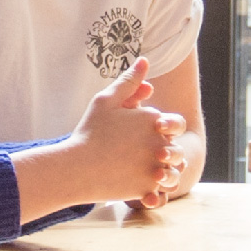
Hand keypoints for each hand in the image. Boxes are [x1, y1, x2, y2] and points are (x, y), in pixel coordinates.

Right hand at [73, 56, 184, 207]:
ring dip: (162, 169)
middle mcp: (161, 143)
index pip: (173, 124)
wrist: (75, 168)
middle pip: (174, 146)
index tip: (138, 134)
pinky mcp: (150, 188)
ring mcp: (157, 167)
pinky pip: (163, 190)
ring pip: (174, 169)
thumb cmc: (90, 131)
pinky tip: (134, 182)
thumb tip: (145, 60)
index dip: (160, 129)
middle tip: (133, 154)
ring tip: (137, 169)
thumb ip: (129, 81)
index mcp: (155, 120)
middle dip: (161, 150)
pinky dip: (154, 188)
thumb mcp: (106, 100)